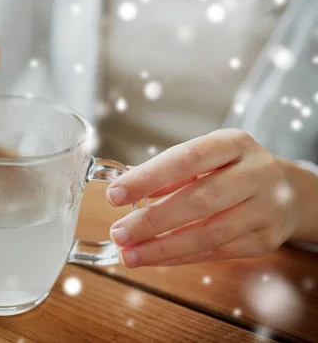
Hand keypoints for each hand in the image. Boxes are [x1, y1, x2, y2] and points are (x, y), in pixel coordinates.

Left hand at [106, 128, 307, 266]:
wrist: (288, 191)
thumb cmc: (231, 170)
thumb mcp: (206, 158)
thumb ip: (168, 172)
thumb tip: (122, 188)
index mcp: (234, 143)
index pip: (187, 158)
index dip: (148, 178)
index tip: (114, 194)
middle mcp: (256, 173)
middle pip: (199, 200)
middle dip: (153, 220)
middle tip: (119, 232)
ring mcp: (265, 208)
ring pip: (209, 233)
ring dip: (162, 247)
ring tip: (129, 253)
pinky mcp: (265, 240)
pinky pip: (216, 253)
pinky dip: (179, 257)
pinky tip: (153, 258)